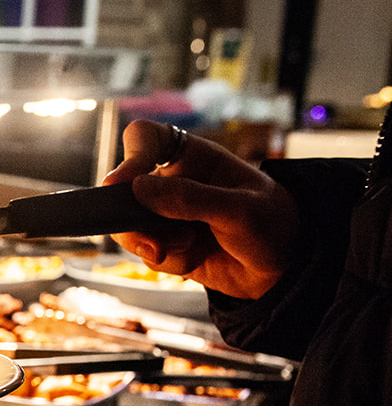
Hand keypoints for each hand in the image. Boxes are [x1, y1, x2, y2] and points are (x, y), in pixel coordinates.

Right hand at [103, 119, 299, 299]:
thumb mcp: (238, 210)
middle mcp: (174, 182)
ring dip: (153, 244)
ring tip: (187, 249)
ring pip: (129, 227)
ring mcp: (167, 215)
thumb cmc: (272, 225)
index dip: (131, 155)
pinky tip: (194, 260)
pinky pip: (145, 253)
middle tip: (154, 241)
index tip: (122, 184)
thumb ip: (190, 199)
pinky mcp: (166, 244)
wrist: (283, 268)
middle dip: (135, 220)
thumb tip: (138, 188)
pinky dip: (168, 262)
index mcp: (193, 158)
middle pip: (124, 191)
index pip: (147, 137)